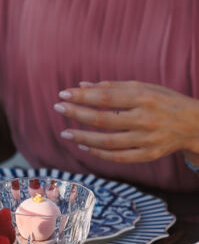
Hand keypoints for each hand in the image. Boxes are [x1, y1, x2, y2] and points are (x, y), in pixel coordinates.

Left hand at [54, 80, 198, 162]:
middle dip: (77, 114)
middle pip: (103, 119)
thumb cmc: (164, 101)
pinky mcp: (148, 155)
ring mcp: (147, 139)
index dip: (82, 96)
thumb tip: (81, 86)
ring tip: (66, 133)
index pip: (106, 97)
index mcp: (144, 97)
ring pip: (107, 142)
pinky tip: (84, 147)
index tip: (63, 94)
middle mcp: (145, 119)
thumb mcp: (143, 87)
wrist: (194, 124)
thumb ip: (112, 87)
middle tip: (58, 108)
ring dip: (83, 138)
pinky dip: (99, 153)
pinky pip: (118, 157)